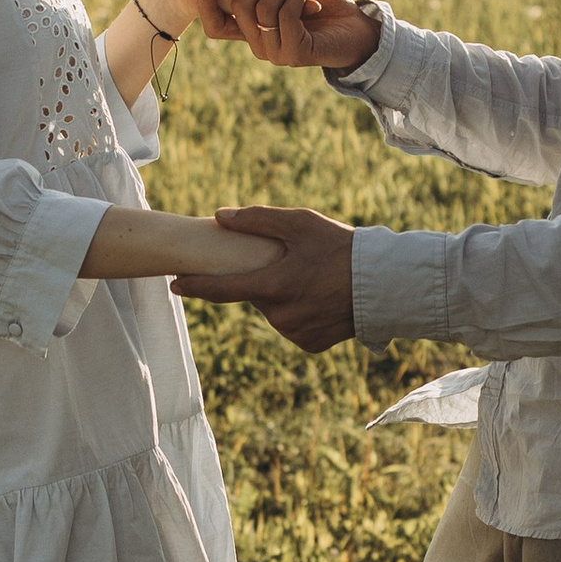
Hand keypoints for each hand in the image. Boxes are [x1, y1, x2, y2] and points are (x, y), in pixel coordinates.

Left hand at [173, 206, 356, 350]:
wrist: (386, 285)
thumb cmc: (342, 248)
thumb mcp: (301, 224)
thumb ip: (257, 220)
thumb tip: (219, 216)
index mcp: (274, 286)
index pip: (221, 290)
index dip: (194, 286)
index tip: (174, 283)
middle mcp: (281, 315)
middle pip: (253, 296)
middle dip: (261, 280)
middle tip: (288, 263)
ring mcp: (295, 333)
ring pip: (272, 312)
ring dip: (279, 297)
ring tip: (310, 280)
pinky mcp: (309, 345)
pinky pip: (291, 326)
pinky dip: (297, 313)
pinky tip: (318, 299)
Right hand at [196, 0, 378, 69]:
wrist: (359, 35)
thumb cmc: (327, 7)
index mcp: (252, 32)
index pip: (215, 26)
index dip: (205, 8)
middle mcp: (260, 45)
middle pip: (240, 9)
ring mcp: (277, 53)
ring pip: (264, 9)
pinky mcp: (297, 54)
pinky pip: (287, 15)